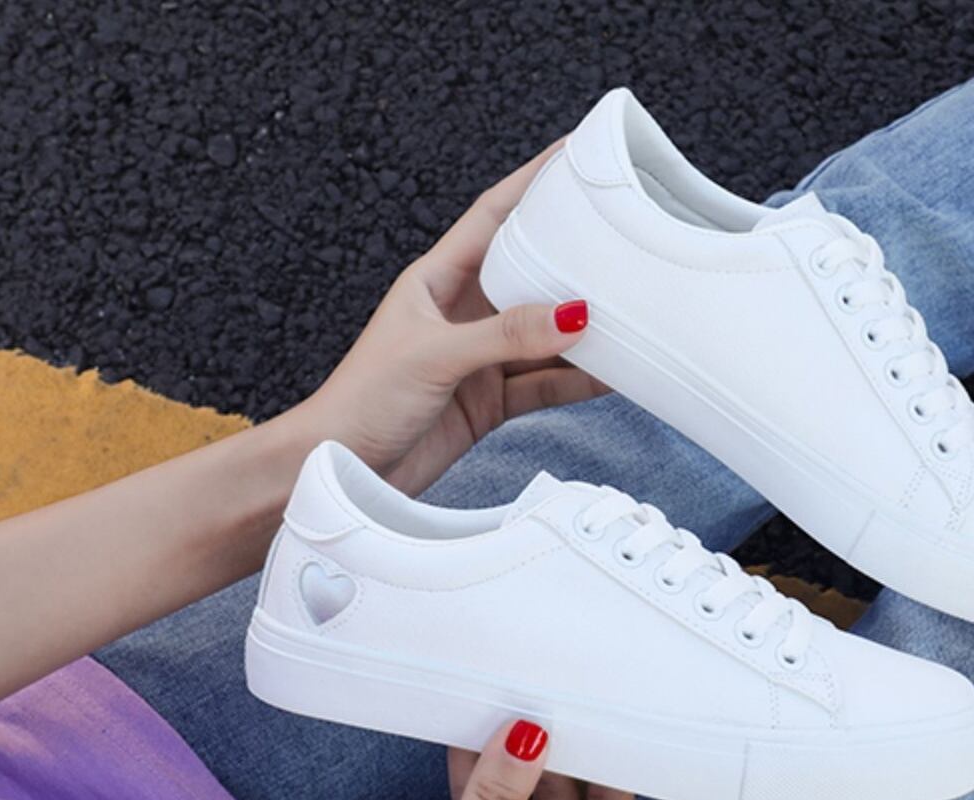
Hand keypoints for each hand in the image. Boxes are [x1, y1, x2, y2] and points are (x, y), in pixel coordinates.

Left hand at [294, 142, 607, 494]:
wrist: (341, 469)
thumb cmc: (362, 400)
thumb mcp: (434, 356)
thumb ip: (504, 335)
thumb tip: (572, 314)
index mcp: (437, 280)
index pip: (493, 217)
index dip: (533, 182)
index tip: (575, 155)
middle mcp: (463, 312)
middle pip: (531, 273)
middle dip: (575, 257)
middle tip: (623, 240)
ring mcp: (480, 357)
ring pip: (545, 333)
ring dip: (584, 329)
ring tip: (632, 316)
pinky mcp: (491, 400)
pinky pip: (546, 382)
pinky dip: (578, 380)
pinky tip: (612, 373)